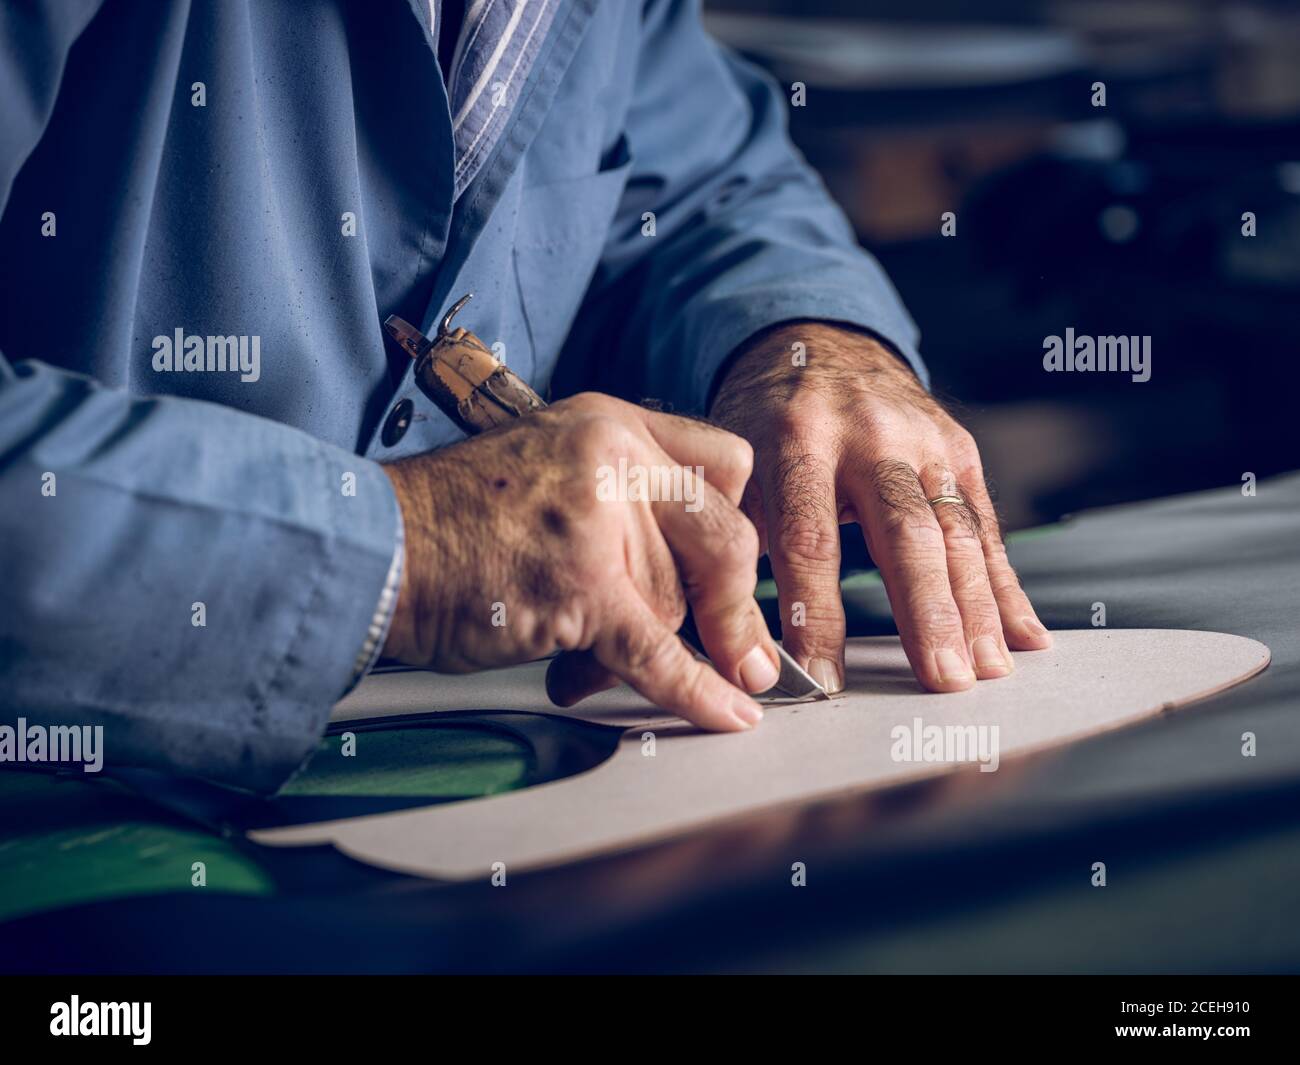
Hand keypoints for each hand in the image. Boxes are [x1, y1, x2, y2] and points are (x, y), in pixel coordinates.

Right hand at [380, 393, 780, 729]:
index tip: (722, 562)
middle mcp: (615, 456)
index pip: (724, 464)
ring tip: (579, 649)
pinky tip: (728, 713)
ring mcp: (600, 518)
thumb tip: (692, 578)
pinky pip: (659, 652)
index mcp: (611, 423)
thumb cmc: (452, 521)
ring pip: (676, 605)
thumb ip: (621, 498)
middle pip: (725, 536)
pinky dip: (698, 692)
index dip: (733, 520)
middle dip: (731, 603)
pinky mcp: (582, 586)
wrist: (377, 548)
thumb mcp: (548, 467)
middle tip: (737, 645)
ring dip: (643, 644)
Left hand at [710, 322, 1051, 694]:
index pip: (809, 538)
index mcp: (798, 437)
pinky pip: (986, 526)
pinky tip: (1023, 634)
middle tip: (942, 678)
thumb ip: (737, 537)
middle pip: (905, 534)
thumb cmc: (769, 418)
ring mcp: (924, 440)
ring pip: (956, 532)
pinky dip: (1005, 585)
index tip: (820, 676)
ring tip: (985, 670)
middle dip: (927, 613)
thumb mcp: (735, 463)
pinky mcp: (960, 450)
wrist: (821, 347)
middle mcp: (870, 434)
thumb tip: (732, 636)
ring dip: (976, 609)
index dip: (815, 614)